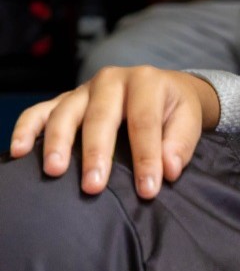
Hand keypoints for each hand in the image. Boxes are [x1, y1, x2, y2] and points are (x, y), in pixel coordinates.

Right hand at [9, 66, 217, 198]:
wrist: (163, 87)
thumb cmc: (174, 108)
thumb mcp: (189, 119)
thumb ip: (180, 144)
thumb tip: (168, 170)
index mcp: (146, 81)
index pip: (144, 122)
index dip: (146, 157)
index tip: (147, 190)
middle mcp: (111, 81)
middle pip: (100, 117)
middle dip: (96, 153)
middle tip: (93, 186)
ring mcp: (83, 89)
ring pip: (65, 113)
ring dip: (58, 143)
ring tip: (55, 172)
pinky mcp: (64, 100)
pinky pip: (39, 111)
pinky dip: (26, 129)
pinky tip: (19, 152)